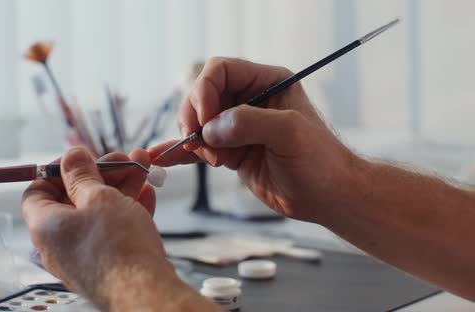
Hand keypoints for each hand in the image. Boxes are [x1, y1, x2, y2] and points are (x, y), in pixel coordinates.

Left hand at [22, 147, 175, 307]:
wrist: (145, 291)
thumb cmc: (117, 248)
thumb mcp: (98, 197)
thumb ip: (82, 174)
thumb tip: (71, 157)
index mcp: (46, 226)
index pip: (38, 191)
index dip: (58, 170)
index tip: (82, 159)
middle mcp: (60, 243)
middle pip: (74, 198)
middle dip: (102, 174)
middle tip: (122, 159)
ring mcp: (85, 255)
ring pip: (99, 212)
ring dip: (120, 187)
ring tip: (142, 168)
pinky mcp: (108, 263)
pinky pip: (112, 230)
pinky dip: (127, 210)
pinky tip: (146, 193)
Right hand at [150, 57, 363, 221]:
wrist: (328, 197)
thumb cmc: (321, 161)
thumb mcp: (289, 133)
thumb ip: (249, 123)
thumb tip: (212, 129)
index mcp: (266, 82)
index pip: (220, 70)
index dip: (205, 91)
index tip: (206, 121)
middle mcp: (249, 100)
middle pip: (202, 95)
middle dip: (195, 118)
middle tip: (203, 144)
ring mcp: (238, 127)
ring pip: (197, 121)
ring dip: (193, 139)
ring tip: (212, 159)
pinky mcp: (231, 151)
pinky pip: (200, 147)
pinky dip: (182, 152)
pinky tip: (163, 157)